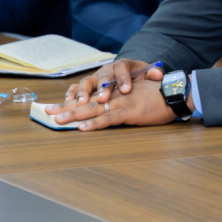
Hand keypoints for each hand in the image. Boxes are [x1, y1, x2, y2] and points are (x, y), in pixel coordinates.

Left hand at [44, 68, 175, 130]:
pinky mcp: (128, 112)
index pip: (90, 97)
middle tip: (47, 112)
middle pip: (86, 102)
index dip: (72, 101)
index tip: (56, 106)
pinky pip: (108, 119)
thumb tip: (110, 109)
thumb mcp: (137, 96)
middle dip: (66, 108)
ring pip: (92, 110)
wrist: (173, 94)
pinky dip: (94, 124)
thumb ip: (123, 100)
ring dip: (74, 115)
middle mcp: (114, 96)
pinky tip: (82, 128)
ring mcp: (120, 103)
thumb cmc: (158, 96)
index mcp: (115, 93)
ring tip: (58, 120)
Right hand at [52, 59, 163, 107]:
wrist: (130, 78)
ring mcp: (95, 78)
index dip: (123, 79)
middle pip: (102, 76)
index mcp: (122, 65)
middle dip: (102, 88)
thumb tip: (157, 73)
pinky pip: (76, 89)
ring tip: (81, 103)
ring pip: (86, 82)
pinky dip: (72, 95)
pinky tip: (68, 103)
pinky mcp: (87, 87)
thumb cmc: (139, 78)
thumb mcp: (149, 75)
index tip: (127, 90)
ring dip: (83, 93)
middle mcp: (106, 70)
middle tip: (103, 99)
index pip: (122, 68)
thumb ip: (155, 74)